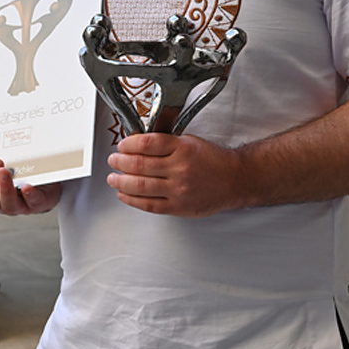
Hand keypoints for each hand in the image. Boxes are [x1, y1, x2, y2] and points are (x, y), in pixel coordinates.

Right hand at [0, 158, 61, 214]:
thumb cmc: (21, 173)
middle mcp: (2, 205)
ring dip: (5, 187)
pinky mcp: (38, 203)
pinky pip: (33, 201)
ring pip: (8, 205)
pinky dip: (29, 194)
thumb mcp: (5, 166)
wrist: (48, 184)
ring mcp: (20, 206)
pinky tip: (27, 185)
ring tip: (5, 170)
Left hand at [106, 133, 244, 216]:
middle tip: (113, 160)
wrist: (235, 179)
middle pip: (139, 164)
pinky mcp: (178, 207)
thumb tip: (138, 143)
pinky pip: (149, 205)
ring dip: (121, 181)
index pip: (147, 143)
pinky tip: (124, 194)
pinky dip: (132, 200)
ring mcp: (178, 189)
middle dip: (120, 162)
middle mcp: (180, 168)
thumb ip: (167, 142)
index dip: (128, 144)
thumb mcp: (191, 141)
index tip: (122, 145)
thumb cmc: (213, 159)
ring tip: (113, 178)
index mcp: (182, 147)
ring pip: (140, 185)